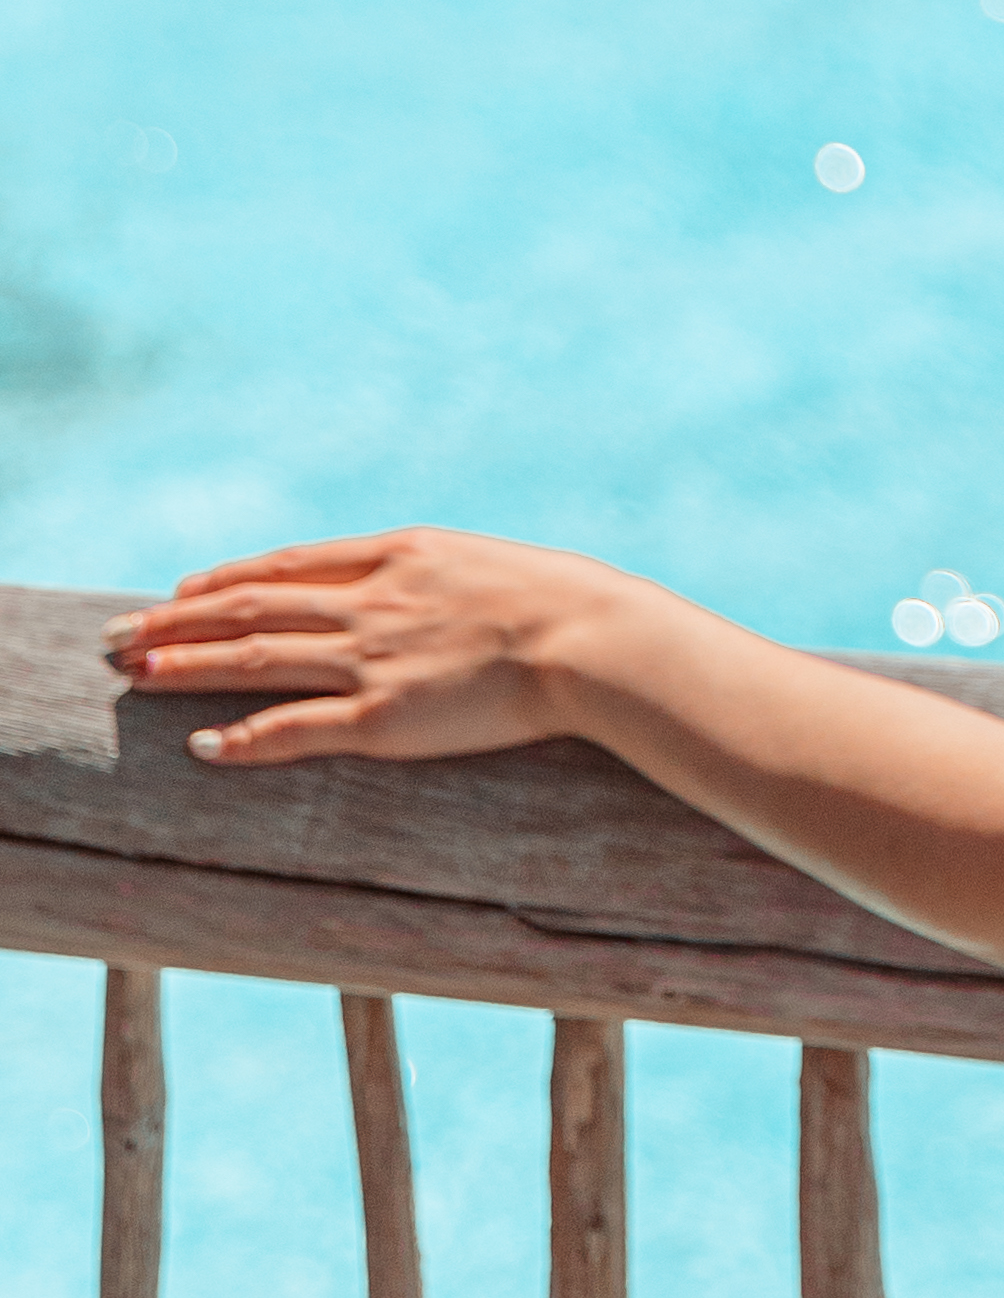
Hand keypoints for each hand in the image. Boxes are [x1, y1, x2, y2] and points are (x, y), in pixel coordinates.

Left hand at [102, 530, 644, 765]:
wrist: (589, 636)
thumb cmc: (558, 600)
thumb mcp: (481, 561)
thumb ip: (429, 572)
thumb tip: (407, 578)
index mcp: (397, 555)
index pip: (286, 564)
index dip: (225, 578)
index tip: (179, 591)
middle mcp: (370, 601)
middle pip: (250, 607)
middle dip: (177, 623)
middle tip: (119, 636)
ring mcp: (371, 659)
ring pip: (255, 660)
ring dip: (187, 668)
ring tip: (134, 677)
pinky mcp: (382, 717)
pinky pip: (295, 728)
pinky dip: (244, 736)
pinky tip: (204, 743)